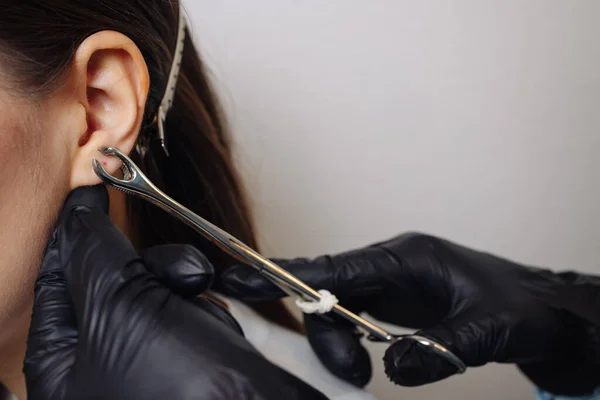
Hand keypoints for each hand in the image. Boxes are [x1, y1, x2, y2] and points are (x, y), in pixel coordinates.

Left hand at [24, 186, 327, 399]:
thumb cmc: (187, 392)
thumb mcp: (121, 308)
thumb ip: (94, 254)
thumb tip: (79, 215)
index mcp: (62, 367)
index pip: (57, 278)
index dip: (75, 230)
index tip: (92, 188)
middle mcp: (99, 366)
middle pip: (111, 279)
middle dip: (147, 268)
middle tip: (167, 271)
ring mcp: (146, 360)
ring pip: (155, 288)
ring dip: (181, 285)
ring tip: (200, 300)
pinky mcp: (187, 355)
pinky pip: (188, 308)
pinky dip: (205, 308)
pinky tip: (216, 326)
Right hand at [221, 233, 599, 394]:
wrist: (545, 311)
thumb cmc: (521, 309)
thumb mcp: (485, 330)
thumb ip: (437, 348)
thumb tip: (392, 368)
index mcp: (407, 256)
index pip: (334, 266)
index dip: (285, 274)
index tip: (239, 277)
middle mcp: (392, 264)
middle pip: (330, 290)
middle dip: (326, 332)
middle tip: (351, 372)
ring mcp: (391, 282)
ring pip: (338, 306)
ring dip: (338, 342)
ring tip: (362, 373)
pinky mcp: (395, 301)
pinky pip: (354, 315)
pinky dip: (348, 339)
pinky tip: (363, 359)